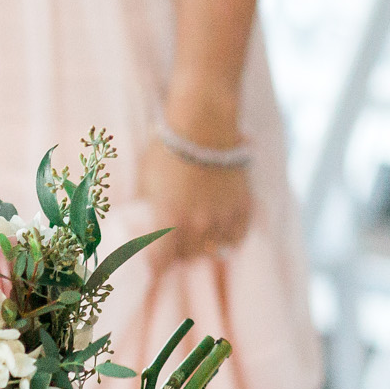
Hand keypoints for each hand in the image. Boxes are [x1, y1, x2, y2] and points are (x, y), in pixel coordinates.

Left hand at [138, 138, 253, 269]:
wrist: (204, 123)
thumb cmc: (167, 148)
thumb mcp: (146, 180)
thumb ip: (149, 209)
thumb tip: (146, 226)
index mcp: (170, 220)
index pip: (161, 263)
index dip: (156, 265)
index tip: (154, 261)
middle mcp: (198, 225)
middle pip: (188, 257)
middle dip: (179, 252)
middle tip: (175, 241)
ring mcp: (223, 217)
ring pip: (214, 251)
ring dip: (204, 245)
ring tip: (198, 235)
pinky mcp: (243, 206)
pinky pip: (237, 237)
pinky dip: (228, 238)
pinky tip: (221, 231)